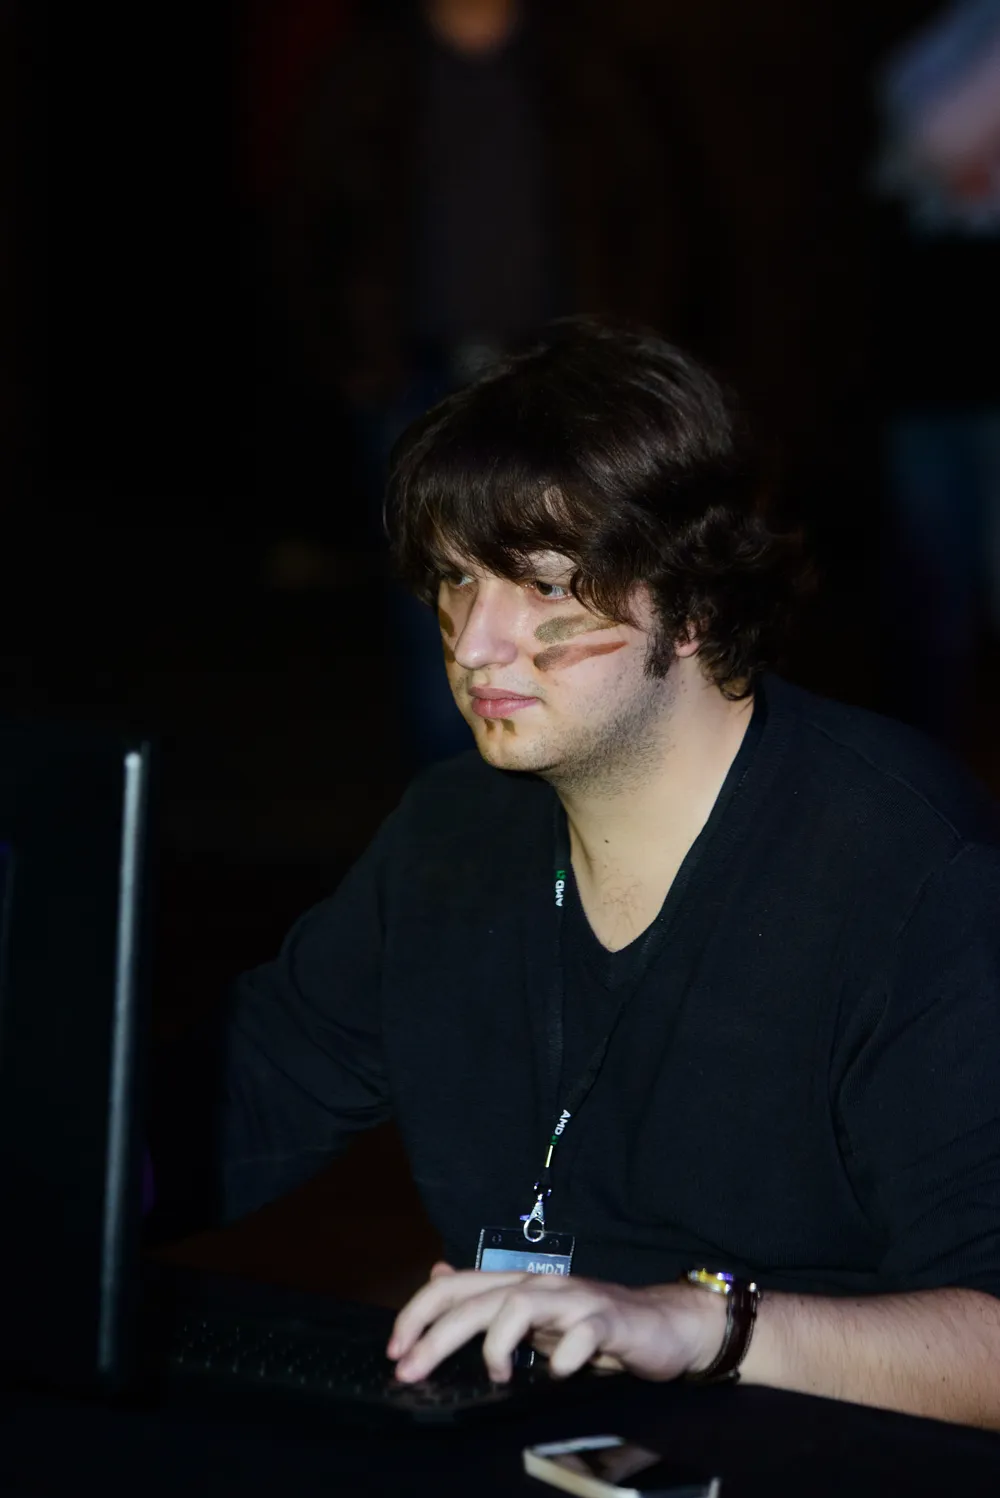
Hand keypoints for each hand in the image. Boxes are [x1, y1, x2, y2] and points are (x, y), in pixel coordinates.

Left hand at [387, 1261, 726, 1383]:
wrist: (662, 1324)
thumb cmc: (591, 1324)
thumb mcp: (533, 1312)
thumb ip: (487, 1298)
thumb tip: (438, 1276)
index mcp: (518, 1285)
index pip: (456, 1287)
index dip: (419, 1313)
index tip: (395, 1350)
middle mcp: (540, 1285)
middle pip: (477, 1300)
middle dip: (436, 1336)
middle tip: (409, 1370)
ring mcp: (574, 1300)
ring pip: (519, 1305)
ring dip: (496, 1343)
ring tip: (497, 1375)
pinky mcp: (608, 1321)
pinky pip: (581, 1335)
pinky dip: (564, 1357)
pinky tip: (556, 1375)